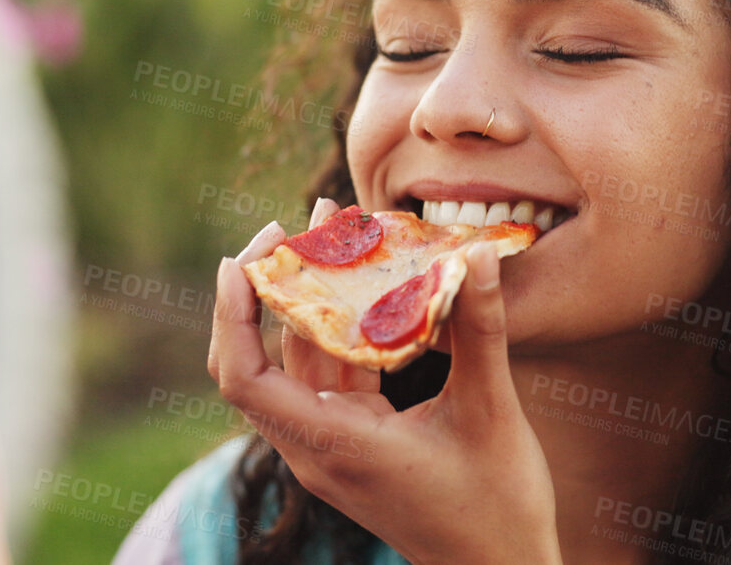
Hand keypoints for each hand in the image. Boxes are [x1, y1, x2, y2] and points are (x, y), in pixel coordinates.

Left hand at [208, 203, 561, 564]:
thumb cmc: (497, 506)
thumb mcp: (491, 413)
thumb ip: (480, 333)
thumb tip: (477, 256)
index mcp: (332, 444)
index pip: (244, 377)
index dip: (233, 313)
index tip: (245, 255)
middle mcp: (317, 446)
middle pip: (257, 361)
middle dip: (269, 287)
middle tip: (295, 223)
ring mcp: (332, 444)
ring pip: (297, 361)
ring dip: (310, 298)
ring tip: (334, 230)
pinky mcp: (354, 441)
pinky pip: (330, 374)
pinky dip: (340, 327)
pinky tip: (367, 283)